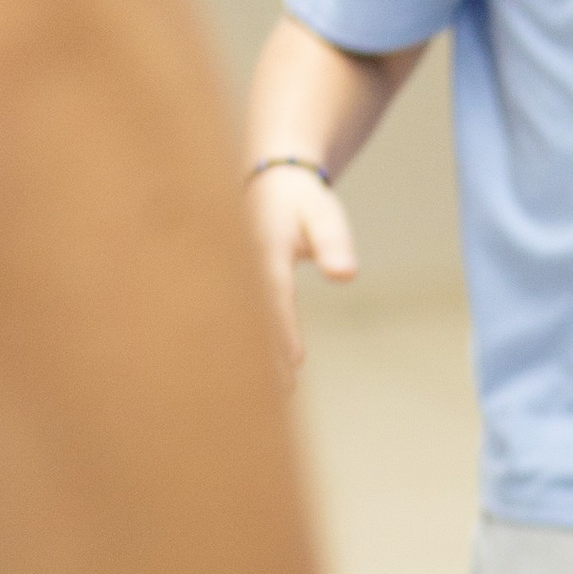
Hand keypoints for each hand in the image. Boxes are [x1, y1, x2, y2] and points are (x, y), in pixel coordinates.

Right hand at [243, 164, 356, 375]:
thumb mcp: (322, 213)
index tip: (295, 362)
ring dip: (253, 356)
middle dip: (265, 356)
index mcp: (263, 246)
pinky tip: (256, 375)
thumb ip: (332, 242)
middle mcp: (239, 261)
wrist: (265, 179)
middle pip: (251, 316)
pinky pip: (235, 316)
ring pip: (239, 320)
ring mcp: (230, 272)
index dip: (283, 329)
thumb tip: (345, 275)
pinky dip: (246, 344)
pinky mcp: (226, 281)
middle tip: (284, 394)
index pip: (275, 293)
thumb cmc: (300, 201)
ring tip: (274, 394)